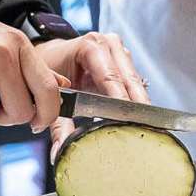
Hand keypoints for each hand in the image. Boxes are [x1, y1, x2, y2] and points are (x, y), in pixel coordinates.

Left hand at [33, 30, 148, 152]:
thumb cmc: (50, 68)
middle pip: (129, 79)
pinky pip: (134, 82)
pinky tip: (139, 118)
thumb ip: (57, 125)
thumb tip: (60, 151)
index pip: (111, 78)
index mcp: (89, 46)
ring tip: (146, 126)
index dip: (122, 100)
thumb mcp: (49, 95)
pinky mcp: (125, 60)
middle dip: (137, 105)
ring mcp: (119, 51)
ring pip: (136, 81)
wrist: (51, 53)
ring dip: (140, 104)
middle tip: (146, 128)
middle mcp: (108, 44)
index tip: (130, 121)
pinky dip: (136, 100)